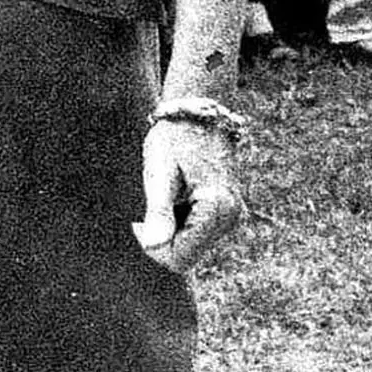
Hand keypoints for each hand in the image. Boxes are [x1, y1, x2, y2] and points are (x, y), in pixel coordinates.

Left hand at [131, 115, 245, 273]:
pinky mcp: (226, 210)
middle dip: (162, 238)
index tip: (139, 220)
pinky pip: (197, 233)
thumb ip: (159, 212)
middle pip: (186, 255)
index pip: (179, 259)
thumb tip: (155, 246)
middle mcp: (230, 216)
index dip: (153, 248)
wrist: (198, 112)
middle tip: (152, 202)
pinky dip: (180, 222)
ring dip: (171, 229)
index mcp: (216, 208)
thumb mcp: (159, 173)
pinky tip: (177, 195)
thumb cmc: (174, 139)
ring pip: (191, 245)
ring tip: (167, 194)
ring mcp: (231, 214)